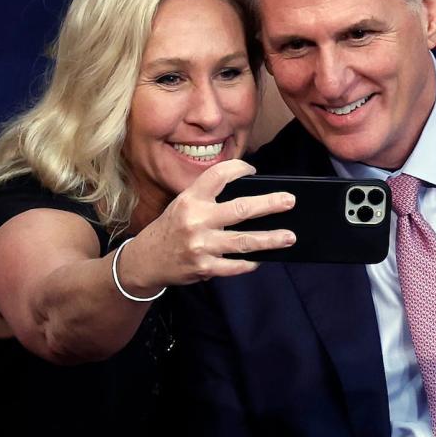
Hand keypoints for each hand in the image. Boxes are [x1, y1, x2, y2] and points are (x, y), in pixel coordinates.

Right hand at [117, 160, 295, 292]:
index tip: (254, 170)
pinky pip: (235, 266)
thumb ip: (209, 199)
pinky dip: (250, 263)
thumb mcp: (183, 205)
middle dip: (269, 205)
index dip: (239, 168)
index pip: (219, 175)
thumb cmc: (171, 229)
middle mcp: (196, 220)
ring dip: (270, 239)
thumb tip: (249, 196)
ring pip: (244, 242)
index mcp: (191, 199)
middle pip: (240, 209)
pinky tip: (261, 259)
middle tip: (290, 201)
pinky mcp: (204, 267)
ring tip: (289, 236)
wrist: (145, 260)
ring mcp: (201, 245)